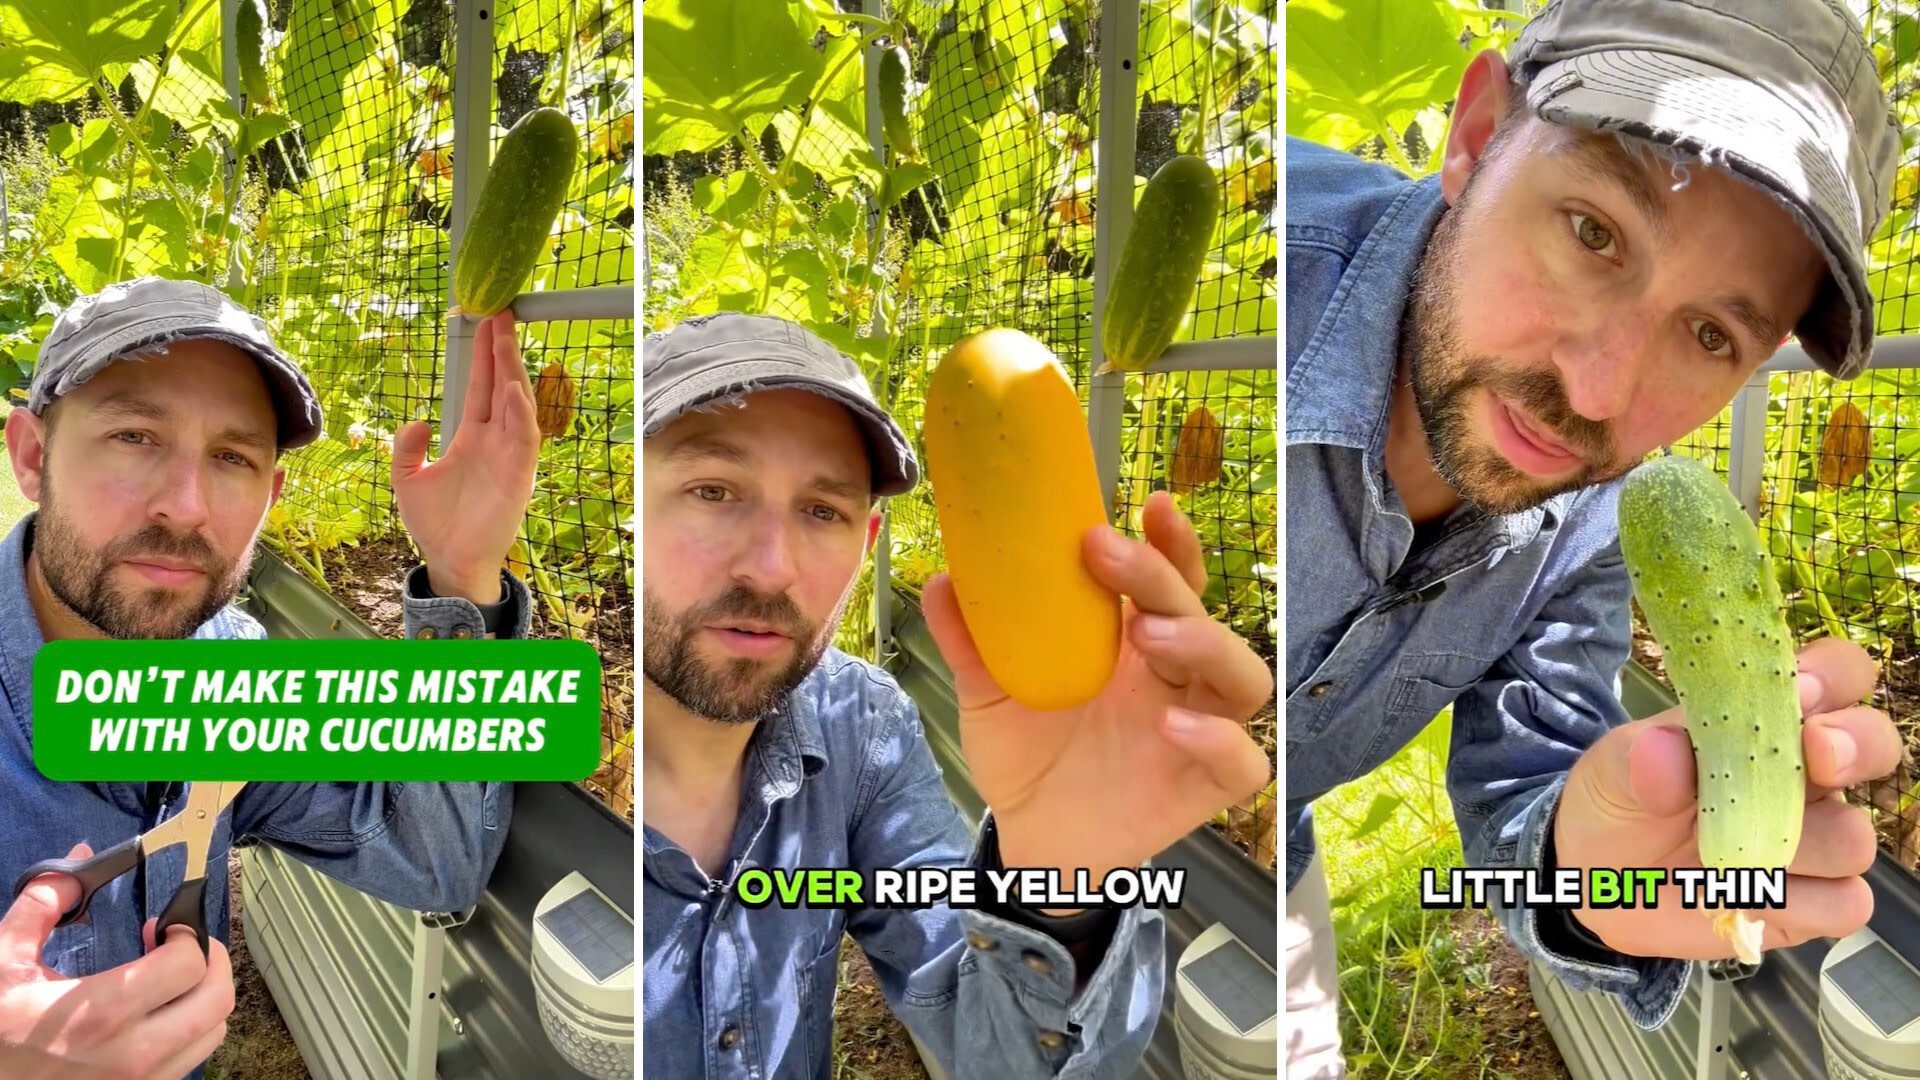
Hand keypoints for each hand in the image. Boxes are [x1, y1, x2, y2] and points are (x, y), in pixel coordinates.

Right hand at [0, 844, 234, 1078]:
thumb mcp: (2, 961)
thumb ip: (43, 904)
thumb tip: (81, 857)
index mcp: (101, 1014)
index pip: (189, 964)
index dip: (187, 934)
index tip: (165, 925)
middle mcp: (131, 1055)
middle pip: (218, 1000)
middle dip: (211, 961)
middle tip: (183, 946)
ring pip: (212, 1034)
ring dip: (204, 998)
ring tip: (171, 980)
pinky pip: (188, 1061)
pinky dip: (188, 1031)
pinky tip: (155, 1015)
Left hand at [392, 312, 540, 603]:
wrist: (449, 559)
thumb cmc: (435, 523)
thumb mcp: (407, 478)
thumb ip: (407, 446)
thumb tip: (418, 419)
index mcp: (471, 436)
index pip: (480, 386)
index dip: (483, 354)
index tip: (484, 321)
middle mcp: (494, 439)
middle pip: (501, 384)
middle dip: (501, 349)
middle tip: (501, 312)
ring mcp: (509, 455)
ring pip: (515, 404)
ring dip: (511, 371)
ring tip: (505, 340)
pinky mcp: (518, 475)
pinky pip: (522, 437)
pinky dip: (519, 412)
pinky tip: (511, 389)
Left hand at [921, 491, 1272, 905]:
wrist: (1028, 837)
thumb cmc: (1025, 755)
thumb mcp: (987, 692)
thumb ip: (970, 639)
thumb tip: (942, 577)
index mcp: (1136, 642)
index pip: (1170, 579)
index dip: (1172, 542)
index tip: (1152, 504)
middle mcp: (1176, 678)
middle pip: (1201, 614)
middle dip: (1164, 577)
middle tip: (1110, 557)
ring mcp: (1198, 730)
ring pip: (1243, 677)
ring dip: (1204, 645)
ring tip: (1150, 635)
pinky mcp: (1203, 787)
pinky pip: (1243, 762)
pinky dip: (1219, 738)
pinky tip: (1173, 725)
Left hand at [1555, 637, 1900, 960]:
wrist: (1595, 877)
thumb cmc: (1620, 799)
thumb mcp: (1612, 766)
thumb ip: (1640, 754)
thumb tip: (1666, 749)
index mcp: (1767, 719)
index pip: (1835, 675)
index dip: (1833, 677)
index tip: (1801, 692)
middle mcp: (1808, 774)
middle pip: (1875, 745)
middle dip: (1856, 746)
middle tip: (1818, 753)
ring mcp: (1817, 838)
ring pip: (1854, 837)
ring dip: (1793, 848)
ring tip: (1719, 856)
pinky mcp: (1815, 902)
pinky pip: (1844, 903)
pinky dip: (1794, 906)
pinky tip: (1740, 898)